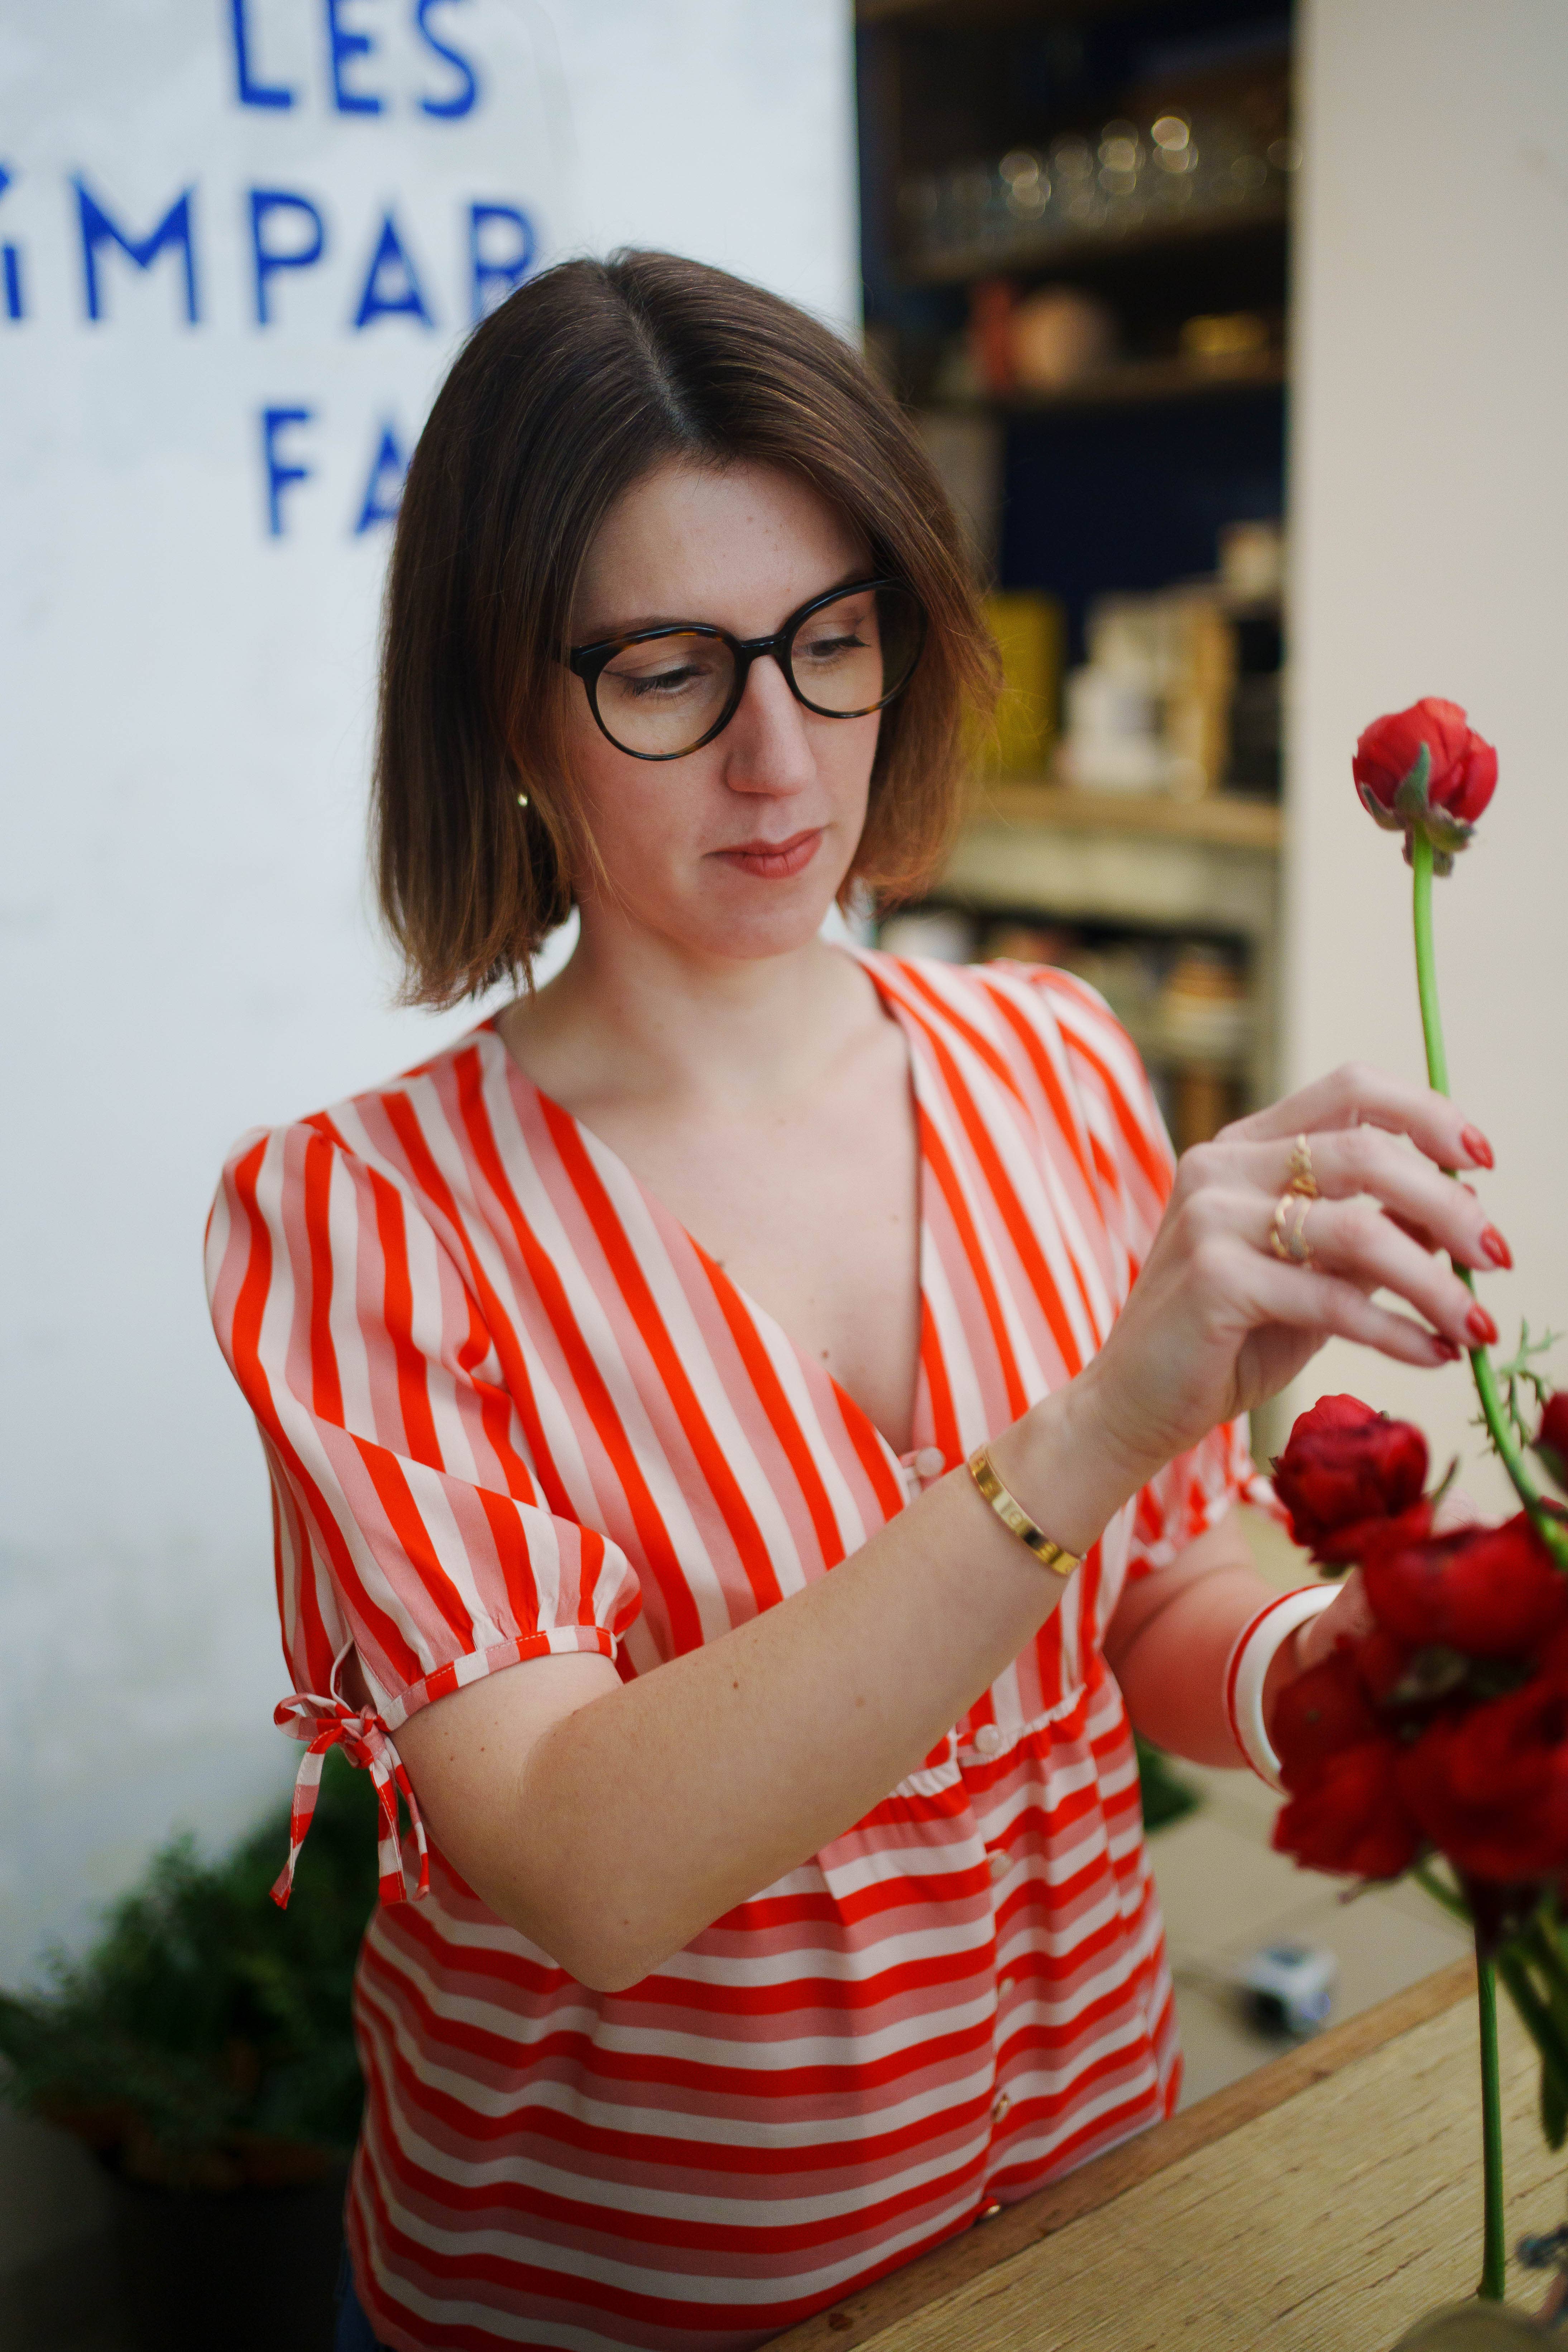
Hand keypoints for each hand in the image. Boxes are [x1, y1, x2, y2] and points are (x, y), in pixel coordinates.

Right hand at [1078, 1063, 1502, 1490]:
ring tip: (1478, 1325)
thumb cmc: (1227, 1341)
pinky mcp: (1214, 1280)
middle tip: (1498, 1256)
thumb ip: (1368, 1237)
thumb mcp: (1309, 1275)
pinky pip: (1335, 1298)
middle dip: (1451, 1205)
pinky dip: (1398, 1331)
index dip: (1427, 1114)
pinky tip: (1433, 1355)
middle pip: (1367, 1152)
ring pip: (1360, 1227)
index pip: (1350, 1091)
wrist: (1132, 1406)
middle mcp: (1222, 1167)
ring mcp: (1210, 1219)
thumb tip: (1461, 1215)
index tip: (1482, 1161)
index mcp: (1242, 1149)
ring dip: (1437, 1280)